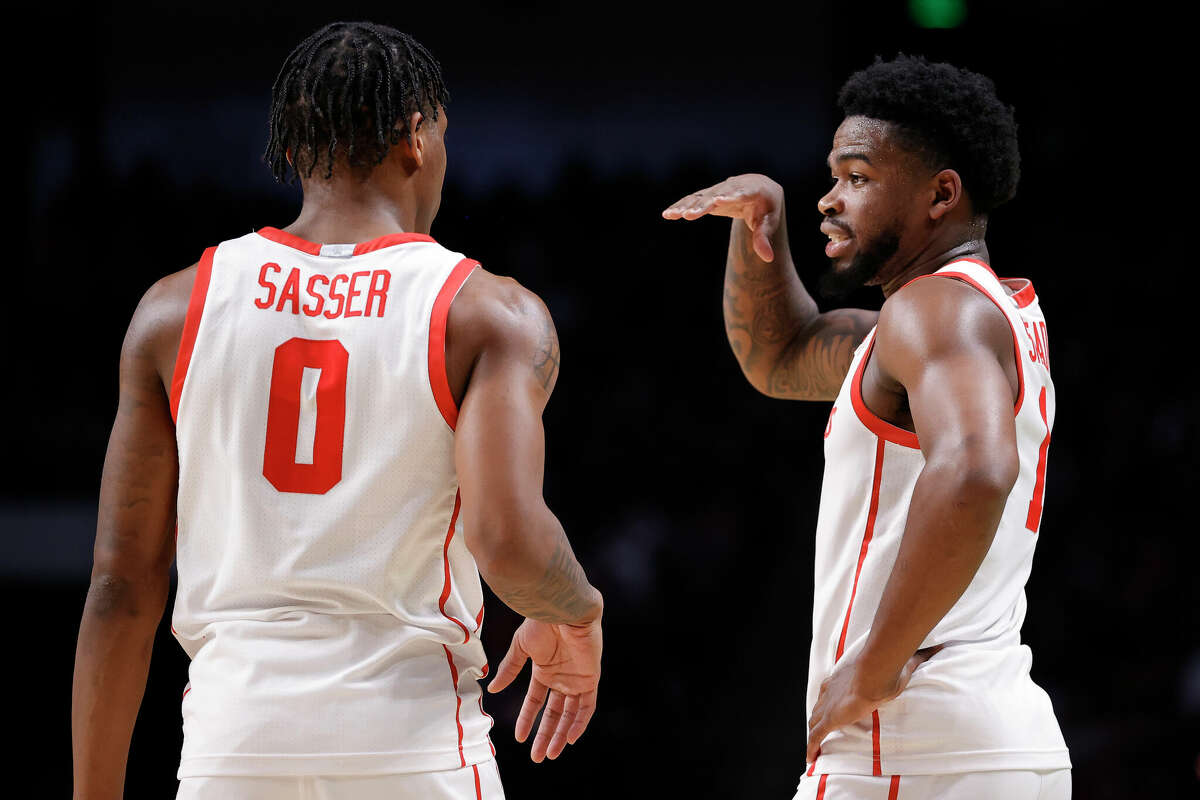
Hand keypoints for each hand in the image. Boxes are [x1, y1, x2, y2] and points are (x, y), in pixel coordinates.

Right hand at [487, 615, 602, 761]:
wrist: (563, 610)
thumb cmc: (541, 623)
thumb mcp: (520, 648)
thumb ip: (509, 669)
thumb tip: (492, 689)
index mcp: (545, 670)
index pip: (536, 702)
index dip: (528, 719)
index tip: (520, 738)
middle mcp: (561, 678)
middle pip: (554, 713)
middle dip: (545, 735)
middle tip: (537, 757)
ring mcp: (576, 679)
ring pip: (570, 714)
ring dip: (561, 734)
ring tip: (551, 753)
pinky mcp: (590, 678)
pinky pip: (587, 706)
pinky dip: (580, 723)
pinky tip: (570, 738)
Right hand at [661, 174, 784, 261]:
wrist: (759, 188)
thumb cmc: (767, 208)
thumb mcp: (769, 222)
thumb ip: (764, 238)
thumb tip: (769, 259)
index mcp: (753, 189)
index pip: (741, 193)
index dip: (730, 197)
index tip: (718, 201)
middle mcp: (733, 186)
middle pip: (716, 195)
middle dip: (702, 205)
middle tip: (689, 215)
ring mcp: (719, 189)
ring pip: (701, 196)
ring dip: (686, 205)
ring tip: (671, 215)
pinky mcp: (709, 194)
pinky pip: (694, 199)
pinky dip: (681, 205)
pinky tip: (667, 214)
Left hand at [805, 647, 939, 764]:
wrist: (875, 672)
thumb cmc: (885, 668)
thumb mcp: (900, 663)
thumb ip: (914, 657)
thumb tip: (935, 648)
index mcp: (842, 678)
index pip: (829, 690)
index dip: (828, 700)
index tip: (831, 706)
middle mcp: (830, 691)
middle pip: (818, 706)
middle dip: (818, 717)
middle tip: (819, 728)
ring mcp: (829, 705)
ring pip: (814, 722)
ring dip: (813, 733)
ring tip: (814, 746)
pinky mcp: (830, 719)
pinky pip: (815, 736)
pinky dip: (811, 747)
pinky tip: (810, 758)